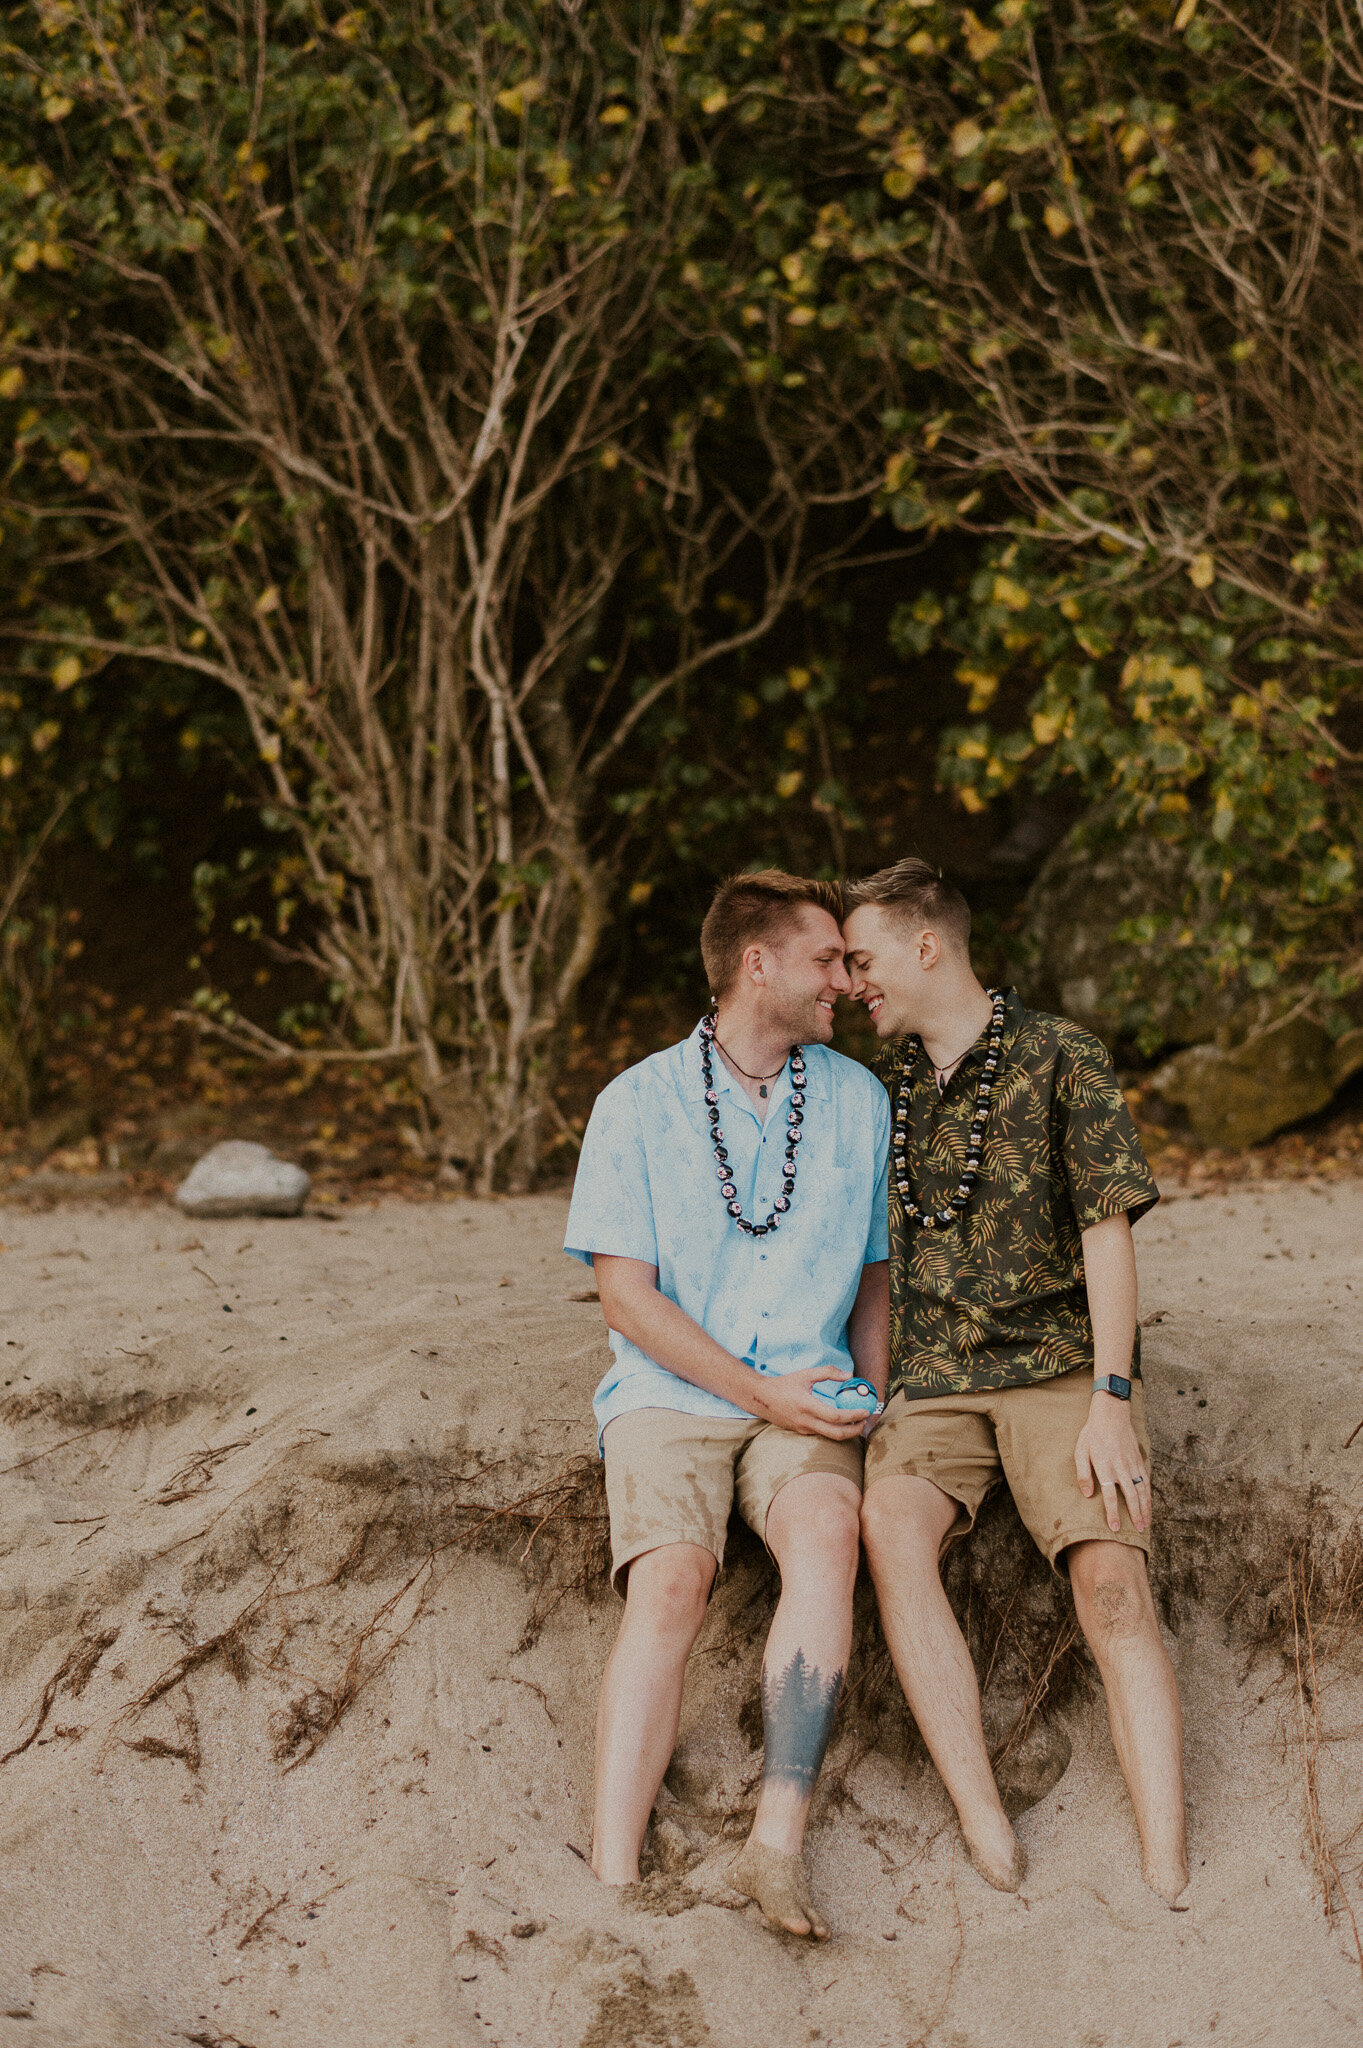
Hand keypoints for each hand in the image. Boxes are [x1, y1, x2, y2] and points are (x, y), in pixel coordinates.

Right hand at [750, 1367, 867, 1440]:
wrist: (761, 1399)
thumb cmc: (784, 1384)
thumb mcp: (805, 1374)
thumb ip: (828, 1372)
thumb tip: (849, 1375)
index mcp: (807, 1406)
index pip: (836, 1417)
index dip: (853, 1415)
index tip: (866, 1410)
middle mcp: (806, 1422)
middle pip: (837, 1434)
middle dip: (855, 1430)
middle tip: (866, 1420)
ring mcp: (803, 1430)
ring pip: (830, 1437)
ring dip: (847, 1432)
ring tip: (857, 1421)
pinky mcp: (801, 1432)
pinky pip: (822, 1434)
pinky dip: (835, 1430)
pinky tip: (842, 1422)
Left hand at [1075, 1391, 1149, 1533]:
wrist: (1111, 1414)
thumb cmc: (1092, 1434)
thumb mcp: (1080, 1450)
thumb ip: (1083, 1473)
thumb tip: (1088, 1494)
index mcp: (1105, 1466)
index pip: (1111, 1495)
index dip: (1113, 1513)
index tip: (1116, 1528)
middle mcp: (1121, 1467)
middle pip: (1130, 1496)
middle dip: (1134, 1515)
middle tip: (1137, 1531)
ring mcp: (1132, 1464)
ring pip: (1141, 1490)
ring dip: (1144, 1508)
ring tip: (1145, 1523)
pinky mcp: (1139, 1460)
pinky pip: (1146, 1480)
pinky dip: (1149, 1495)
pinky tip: (1149, 1505)